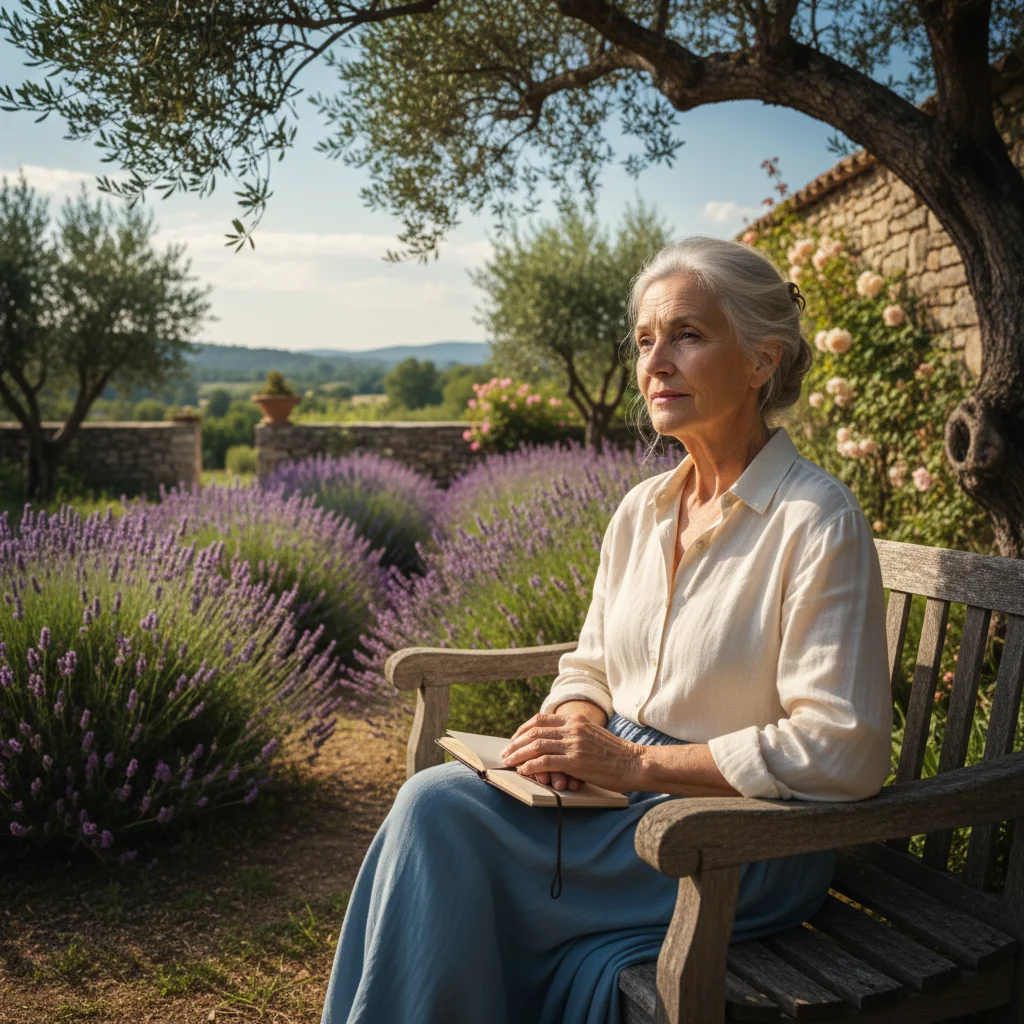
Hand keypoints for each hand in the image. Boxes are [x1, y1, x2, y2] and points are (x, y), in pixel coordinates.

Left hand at [499, 711, 646, 793]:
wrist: (635, 763)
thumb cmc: (615, 754)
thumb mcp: (592, 735)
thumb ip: (572, 735)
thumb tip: (550, 746)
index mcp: (576, 719)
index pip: (541, 719)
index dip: (523, 729)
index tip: (514, 739)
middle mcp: (573, 727)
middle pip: (534, 731)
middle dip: (516, 742)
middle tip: (506, 753)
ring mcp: (573, 743)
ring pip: (536, 745)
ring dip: (519, 754)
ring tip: (509, 762)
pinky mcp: (575, 761)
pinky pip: (545, 762)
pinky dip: (530, 766)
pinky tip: (523, 770)